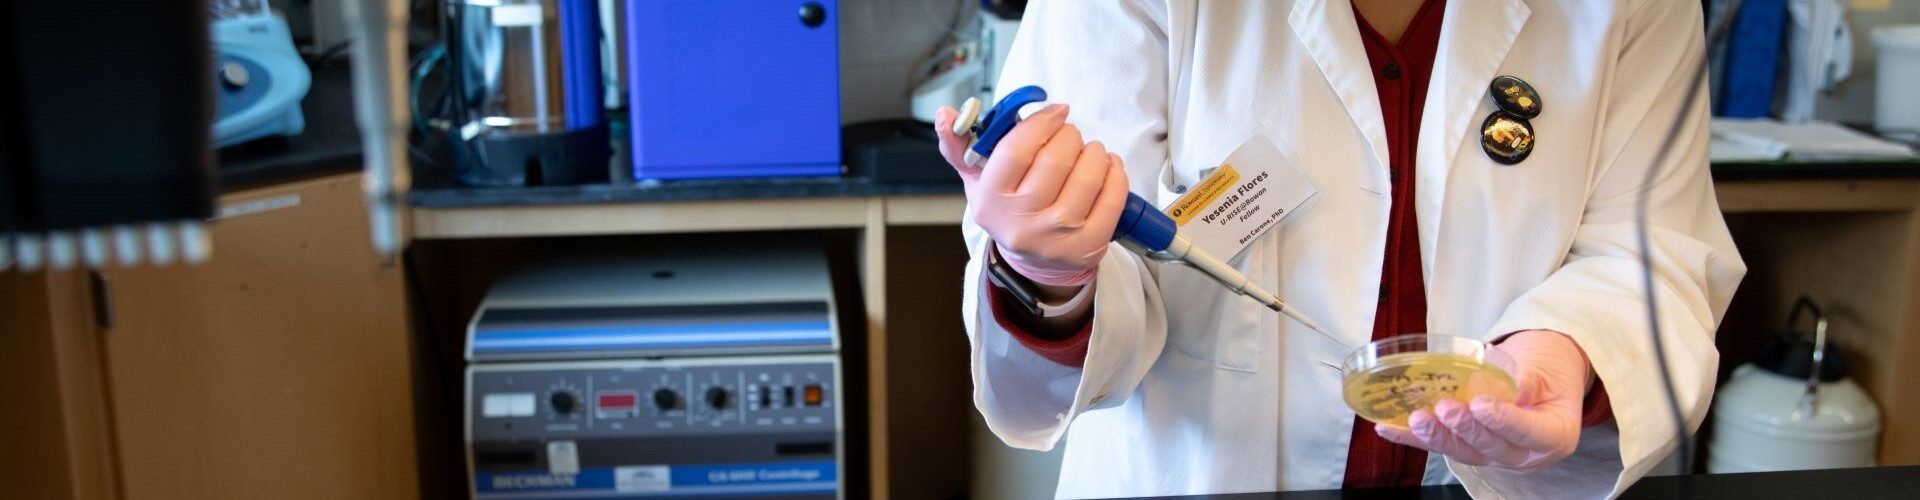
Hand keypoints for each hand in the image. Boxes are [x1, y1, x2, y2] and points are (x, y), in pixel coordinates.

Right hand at [934, 104, 1129, 286]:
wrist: (1034, 261)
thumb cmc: (1008, 209)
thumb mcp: (979, 181)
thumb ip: (959, 146)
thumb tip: (946, 114)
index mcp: (991, 200)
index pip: (1017, 150)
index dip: (1041, 122)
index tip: (1056, 111)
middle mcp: (1022, 222)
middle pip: (1056, 159)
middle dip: (1069, 136)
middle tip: (1070, 135)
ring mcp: (1057, 236)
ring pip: (1088, 174)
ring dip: (1094, 151)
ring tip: (1089, 151)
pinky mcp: (1089, 245)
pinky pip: (1113, 196)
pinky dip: (1115, 172)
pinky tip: (1107, 166)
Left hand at [1377, 330, 1592, 470]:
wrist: (1543, 375)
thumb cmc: (1548, 369)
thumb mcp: (1548, 368)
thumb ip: (1530, 379)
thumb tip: (1514, 388)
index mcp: (1553, 434)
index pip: (1528, 432)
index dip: (1504, 421)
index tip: (1481, 404)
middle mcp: (1523, 453)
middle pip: (1491, 447)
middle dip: (1465, 429)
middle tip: (1445, 408)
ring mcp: (1493, 454)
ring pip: (1463, 451)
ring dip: (1436, 437)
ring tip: (1416, 419)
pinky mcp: (1469, 448)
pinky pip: (1440, 445)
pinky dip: (1413, 438)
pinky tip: (1390, 429)